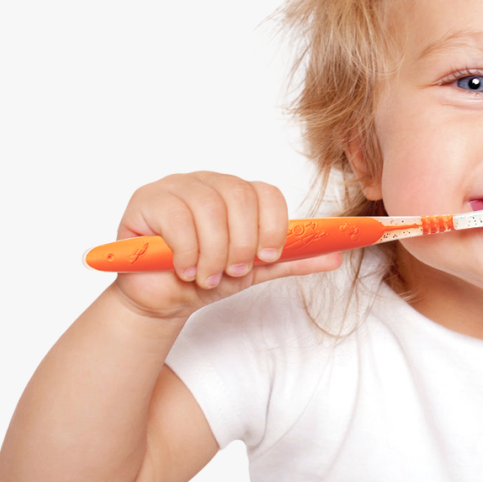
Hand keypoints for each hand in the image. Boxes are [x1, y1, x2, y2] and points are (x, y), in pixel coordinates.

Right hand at [110, 172, 341, 318]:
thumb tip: (335, 256)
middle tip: (235, 272)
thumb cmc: (206, 276)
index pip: (267, 193)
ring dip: (214, 251)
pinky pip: (176, 217)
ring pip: (209, 207)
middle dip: (243, 243)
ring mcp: (177, 186)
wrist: (162, 298)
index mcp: (238, 194)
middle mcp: (209, 183)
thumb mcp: (254, 271)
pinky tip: (186, 269)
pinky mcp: (147, 200)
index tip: (268, 257)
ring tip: (208, 277)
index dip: (273, 225)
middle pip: (239, 196)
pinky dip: (187, 250)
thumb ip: (291, 260)